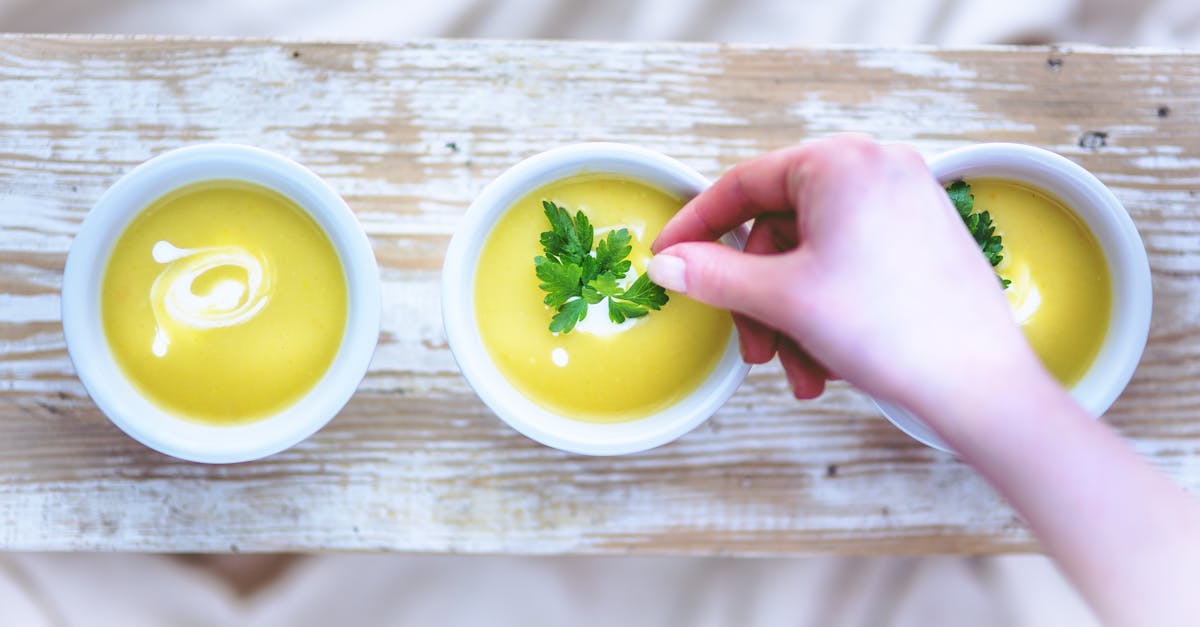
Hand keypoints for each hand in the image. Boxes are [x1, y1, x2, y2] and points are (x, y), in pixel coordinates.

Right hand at [649, 135, 1044, 416]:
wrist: (981, 387)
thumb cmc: (893, 332)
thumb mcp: (783, 299)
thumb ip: (713, 274)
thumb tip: (668, 263)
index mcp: (841, 162)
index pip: (742, 185)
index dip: (696, 227)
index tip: (668, 259)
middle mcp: (877, 167)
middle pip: (778, 228)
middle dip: (759, 299)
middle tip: (756, 349)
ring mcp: (905, 199)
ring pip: (812, 255)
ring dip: (793, 317)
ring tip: (803, 371)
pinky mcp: (922, 235)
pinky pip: (848, 263)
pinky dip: (827, 309)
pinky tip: (831, 360)